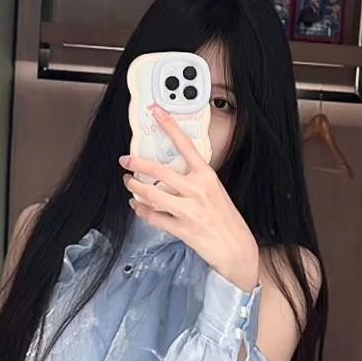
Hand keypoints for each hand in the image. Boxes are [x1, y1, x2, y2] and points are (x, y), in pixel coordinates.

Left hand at [120, 106, 259, 292]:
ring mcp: (189, 210)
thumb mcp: (214, 191)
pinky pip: (153, 217)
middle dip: (137, 163)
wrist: (236, 247)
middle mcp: (197, 190)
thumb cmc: (225, 219)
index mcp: (206, 176)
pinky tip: (137, 207)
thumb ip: (195, 180)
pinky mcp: (182, 229)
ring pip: (152, 194)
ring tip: (129, 184)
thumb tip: (171, 171)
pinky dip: (141, 211)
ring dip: (135, 188)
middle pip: (160, 171)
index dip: (170, 127)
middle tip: (126, 160)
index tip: (157, 113)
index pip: (186, 146)